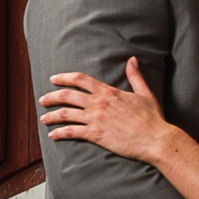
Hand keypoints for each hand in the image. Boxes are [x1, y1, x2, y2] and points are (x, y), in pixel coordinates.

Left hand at [40, 59, 181, 166]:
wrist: (155, 139)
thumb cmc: (152, 118)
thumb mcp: (144, 93)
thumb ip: (135, 76)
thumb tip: (132, 59)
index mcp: (108, 91)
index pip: (80, 79)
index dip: (64, 78)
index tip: (54, 79)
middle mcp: (99, 103)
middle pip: (67, 95)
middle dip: (52, 96)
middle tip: (43, 99)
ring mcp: (96, 118)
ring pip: (65, 114)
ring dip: (51, 115)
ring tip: (44, 118)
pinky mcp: (95, 134)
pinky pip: (71, 132)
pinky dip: (59, 133)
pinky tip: (53, 135)